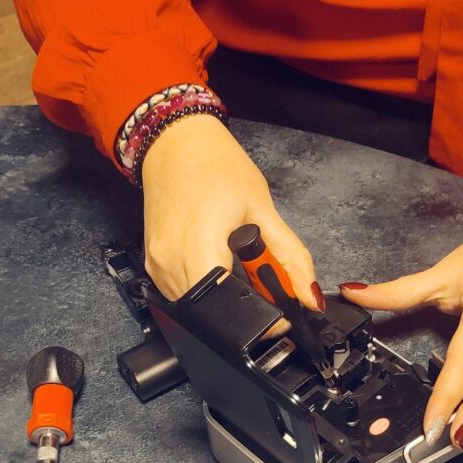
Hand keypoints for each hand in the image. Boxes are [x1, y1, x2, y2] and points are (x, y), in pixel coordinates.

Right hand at [141, 114, 321, 306]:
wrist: (175, 143)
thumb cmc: (217, 167)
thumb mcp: (263, 209)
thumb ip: (291, 257)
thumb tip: (311, 297)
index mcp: (199, 243)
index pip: (226, 306)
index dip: (258, 318)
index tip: (278, 315)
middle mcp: (171, 260)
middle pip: (211, 312)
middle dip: (242, 310)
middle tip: (261, 284)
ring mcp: (156, 264)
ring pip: (195, 308)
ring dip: (221, 299)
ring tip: (236, 266)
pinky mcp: (151, 264)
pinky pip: (180, 294)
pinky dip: (204, 288)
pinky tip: (215, 261)